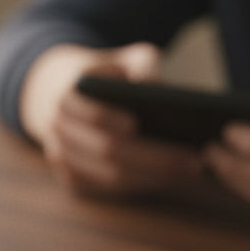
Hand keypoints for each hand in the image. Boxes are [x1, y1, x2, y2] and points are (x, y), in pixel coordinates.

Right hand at [19, 41, 202, 196]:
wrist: (60, 93)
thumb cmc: (106, 75)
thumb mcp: (125, 60)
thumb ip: (143, 66)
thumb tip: (158, 91)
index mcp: (67, 97)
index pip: (89, 113)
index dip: (109, 119)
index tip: (137, 126)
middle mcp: (58, 130)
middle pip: (106, 151)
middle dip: (152, 157)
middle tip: (192, 159)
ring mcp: (61, 157)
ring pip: (108, 176)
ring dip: (150, 177)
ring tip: (188, 170)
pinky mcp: (70, 178)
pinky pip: (106, 190)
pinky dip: (137, 186)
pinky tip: (167, 180)